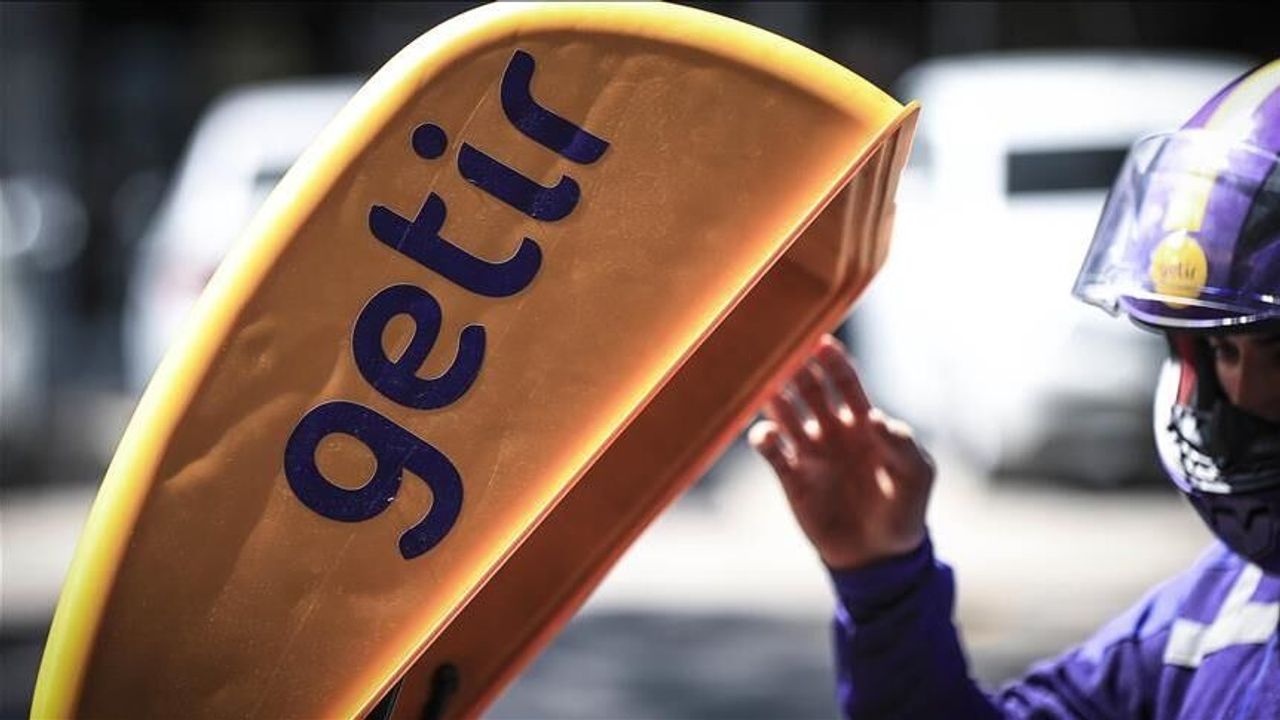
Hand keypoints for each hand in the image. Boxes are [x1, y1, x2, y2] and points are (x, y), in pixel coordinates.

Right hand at [748, 334, 933, 570]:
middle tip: (783, 351)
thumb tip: (876, 418)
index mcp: (862, 422)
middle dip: (797, 370)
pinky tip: (765, 435)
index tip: (820, 342)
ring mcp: (810, 453)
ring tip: (766, 385)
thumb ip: (903, 446)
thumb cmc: (904, 510)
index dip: (833, 361)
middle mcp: (832, 430)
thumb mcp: (916, 477)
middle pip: (809, 390)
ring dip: (774, 398)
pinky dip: (764, 439)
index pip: (844, 382)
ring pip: (785, 414)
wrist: (879, 556)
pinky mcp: (792, 478)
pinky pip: (772, 452)